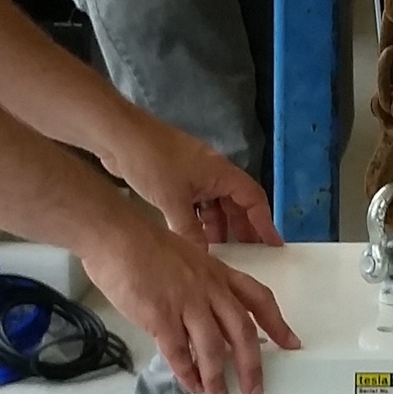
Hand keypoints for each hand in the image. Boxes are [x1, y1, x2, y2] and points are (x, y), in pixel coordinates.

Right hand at [97, 204, 296, 393]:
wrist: (115, 235)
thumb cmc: (144, 244)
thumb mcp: (187, 258)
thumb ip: (201, 286)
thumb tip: (205, 318)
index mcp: (217, 273)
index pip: (258, 299)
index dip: (278, 323)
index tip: (291, 343)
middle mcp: (208, 288)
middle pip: (242, 332)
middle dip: (252, 365)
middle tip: (254, 390)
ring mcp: (186, 302)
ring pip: (213, 347)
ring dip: (218, 377)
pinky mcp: (161, 316)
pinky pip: (180, 352)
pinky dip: (187, 373)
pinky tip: (190, 384)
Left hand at [120, 114, 282, 248]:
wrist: (118, 136)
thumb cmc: (151, 161)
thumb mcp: (173, 201)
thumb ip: (190, 231)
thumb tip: (203, 257)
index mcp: (221, 172)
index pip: (254, 199)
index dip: (265, 222)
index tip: (274, 244)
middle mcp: (212, 172)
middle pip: (237, 203)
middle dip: (243, 228)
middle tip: (248, 254)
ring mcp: (194, 174)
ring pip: (215, 204)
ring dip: (218, 225)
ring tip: (219, 250)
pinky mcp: (176, 178)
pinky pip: (197, 203)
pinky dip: (199, 219)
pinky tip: (193, 235)